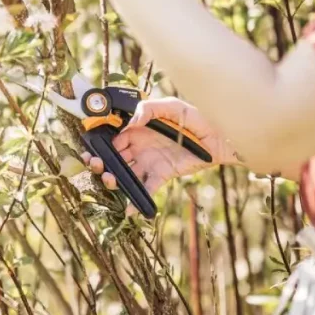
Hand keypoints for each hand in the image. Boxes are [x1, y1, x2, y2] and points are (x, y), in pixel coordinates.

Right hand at [81, 97, 238, 212]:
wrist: (219, 137)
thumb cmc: (197, 117)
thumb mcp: (173, 106)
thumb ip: (150, 108)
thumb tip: (132, 121)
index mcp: (139, 129)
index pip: (115, 136)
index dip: (103, 143)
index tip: (95, 148)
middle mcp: (141, 146)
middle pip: (115, 157)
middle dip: (102, 162)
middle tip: (96, 165)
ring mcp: (150, 162)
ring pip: (126, 173)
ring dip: (114, 179)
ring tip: (109, 180)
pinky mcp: (161, 175)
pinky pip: (146, 189)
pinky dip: (136, 200)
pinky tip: (128, 208)